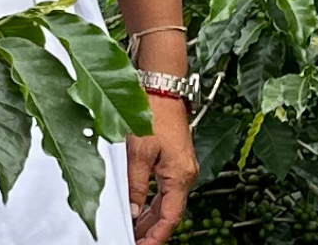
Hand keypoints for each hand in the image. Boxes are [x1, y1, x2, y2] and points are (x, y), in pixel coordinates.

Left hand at [127, 95, 194, 243]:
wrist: (162, 88)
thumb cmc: (155, 113)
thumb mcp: (139, 152)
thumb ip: (135, 184)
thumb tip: (133, 209)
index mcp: (180, 175)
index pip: (170, 218)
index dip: (156, 236)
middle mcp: (184, 173)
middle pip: (168, 213)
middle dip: (151, 230)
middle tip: (134, 241)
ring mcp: (180, 167)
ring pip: (165, 201)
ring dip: (150, 217)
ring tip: (133, 230)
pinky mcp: (173, 159)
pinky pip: (163, 189)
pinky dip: (151, 201)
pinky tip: (139, 207)